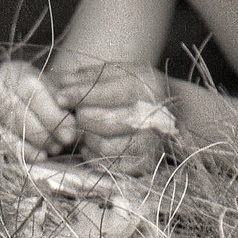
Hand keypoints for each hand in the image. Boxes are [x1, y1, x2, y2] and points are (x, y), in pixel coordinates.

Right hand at [0, 60, 78, 161]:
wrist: (8, 96)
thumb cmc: (37, 95)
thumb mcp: (51, 92)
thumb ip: (62, 109)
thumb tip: (69, 135)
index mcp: (13, 73)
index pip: (32, 95)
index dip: (53, 118)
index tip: (69, 136)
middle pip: (17, 116)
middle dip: (42, 136)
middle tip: (58, 146)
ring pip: (0, 133)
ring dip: (27, 148)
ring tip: (47, 153)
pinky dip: (9, 155)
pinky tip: (29, 158)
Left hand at [55, 60, 176, 174]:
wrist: (177, 114)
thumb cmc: (141, 90)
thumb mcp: (124, 73)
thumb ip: (92, 75)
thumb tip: (61, 80)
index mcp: (147, 88)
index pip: (108, 92)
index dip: (79, 95)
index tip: (60, 97)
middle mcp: (152, 116)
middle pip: (100, 120)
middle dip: (81, 117)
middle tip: (77, 114)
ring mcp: (149, 142)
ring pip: (101, 145)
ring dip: (86, 137)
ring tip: (87, 129)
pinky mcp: (143, 163)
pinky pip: (106, 164)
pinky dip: (92, 155)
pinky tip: (93, 144)